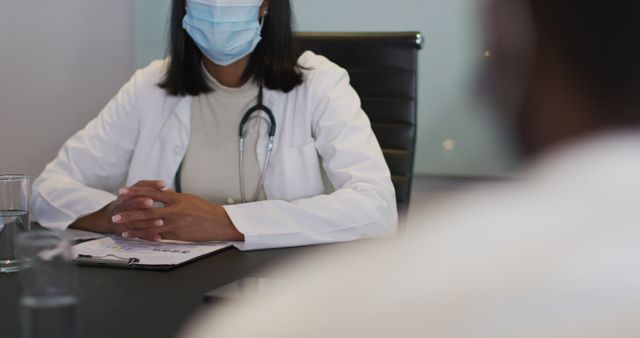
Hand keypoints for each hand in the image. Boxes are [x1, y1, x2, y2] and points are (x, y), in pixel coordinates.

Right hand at [71, 180, 165, 234]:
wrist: (109, 218)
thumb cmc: (128, 202)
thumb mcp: (135, 193)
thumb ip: (150, 189)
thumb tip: (168, 188)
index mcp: (127, 195)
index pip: (138, 187)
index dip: (150, 185)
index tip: (162, 185)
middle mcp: (123, 206)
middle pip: (131, 203)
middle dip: (141, 203)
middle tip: (152, 202)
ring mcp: (123, 220)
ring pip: (134, 221)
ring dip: (147, 222)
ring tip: (160, 222)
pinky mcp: (125, 232)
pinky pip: (137, 235)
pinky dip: (147, 236)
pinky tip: (158, 237)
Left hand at [111, 188, 243, 241]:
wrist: (219, 223)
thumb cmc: (205, 210)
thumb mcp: (189, 199)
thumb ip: (174, 196)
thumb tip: (162, 192)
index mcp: (176, 198)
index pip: (151, 192)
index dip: (135, 192)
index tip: (123, 192)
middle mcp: (174, 210)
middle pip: (146, 210)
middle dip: (129, 213)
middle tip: (115, 214)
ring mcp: (175, 223)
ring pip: (149, 225)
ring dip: (134, 227)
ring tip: (121, 229)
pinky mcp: (177, 234)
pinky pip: (158, 235)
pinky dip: (146, 236)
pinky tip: (137, 238)